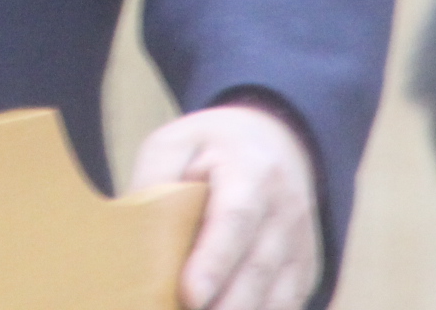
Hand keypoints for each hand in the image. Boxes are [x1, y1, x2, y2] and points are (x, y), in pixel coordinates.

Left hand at [129, 103, 321, 309]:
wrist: (277, 141)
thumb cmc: (212, 149)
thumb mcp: (176, 145)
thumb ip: (154, 180)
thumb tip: (129, 228)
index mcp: (251, 171)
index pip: (235, 220)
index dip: (214, 261)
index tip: (191, 296)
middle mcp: (285, 209)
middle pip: (258, 268)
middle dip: (226, 305)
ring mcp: (301, 243)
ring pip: (277, 295)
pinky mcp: (305, 269)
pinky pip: (286, 304)